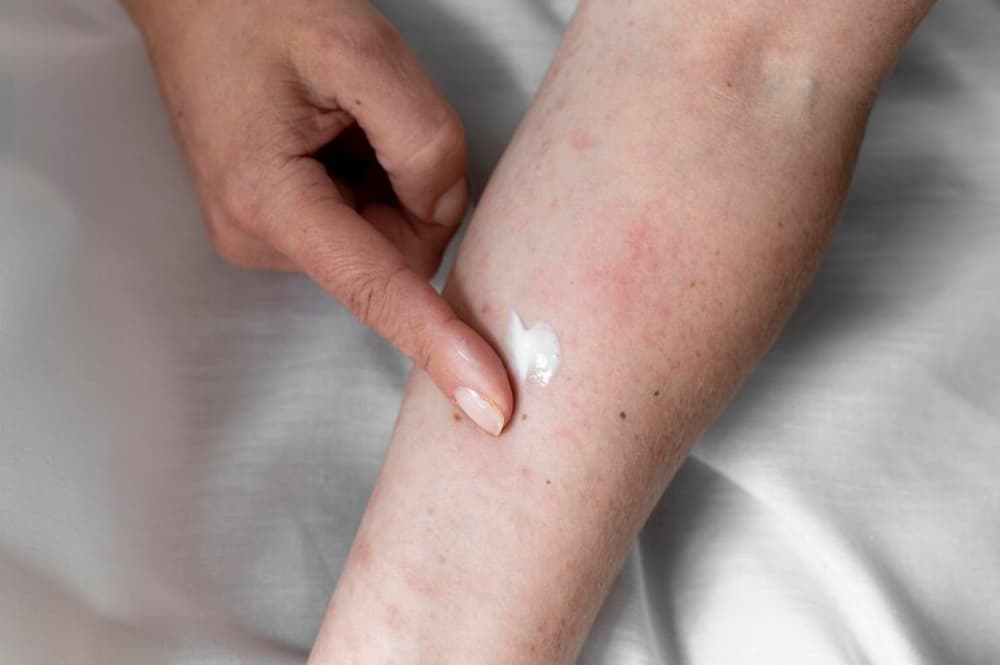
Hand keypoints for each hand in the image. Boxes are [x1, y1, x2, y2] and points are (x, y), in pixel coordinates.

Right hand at [124, 0, 511, 433]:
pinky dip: (375, 180)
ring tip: (342, 117)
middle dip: (418, 194)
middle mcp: (261, 238)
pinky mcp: (281, 226)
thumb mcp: (361, 50)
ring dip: (394, 179)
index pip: (377, 290)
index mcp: (270, 201)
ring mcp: (267, 237)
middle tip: (376, 117)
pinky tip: (336, 135)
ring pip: (388, 239)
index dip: (441, 346)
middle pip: (400, 255)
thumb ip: (423, 141)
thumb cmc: (258, 8)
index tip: (490, 404)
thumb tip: (442, 210)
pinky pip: (365, 223)